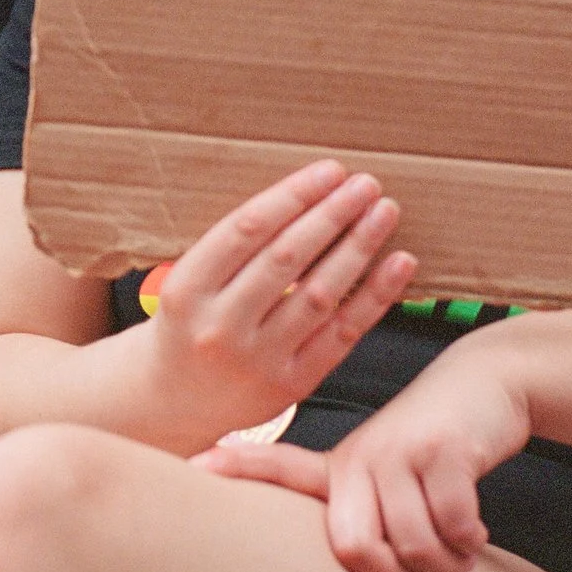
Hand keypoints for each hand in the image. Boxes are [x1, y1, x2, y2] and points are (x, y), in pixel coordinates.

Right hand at [141, 161, 416, 443]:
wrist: (173, 401)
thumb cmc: (189, 323)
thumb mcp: (190, 281)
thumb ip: (238, 247)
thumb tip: (311, 195)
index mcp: (188, 288)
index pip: (247, 228)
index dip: (294, 195)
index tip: (330, 171)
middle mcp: (220, 326)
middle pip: (286, 258)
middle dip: (331, 214)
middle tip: (365, 184)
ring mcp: (257, 360)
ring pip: (318, 294)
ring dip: (357, 247)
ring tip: (384, 212)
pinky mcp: (290, 384)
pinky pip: (341, 334)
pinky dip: (374, 296)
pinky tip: (399, 264)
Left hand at [195, 330, 531, 571]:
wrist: (487, 380)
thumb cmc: (435, 446)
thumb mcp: (391, 472)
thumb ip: (368, 513)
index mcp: (339, 465)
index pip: (279, 466)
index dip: (239, 468)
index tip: (193, 465)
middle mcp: (358, 455)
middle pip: (353, 549)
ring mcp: (396, 448)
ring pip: (414, 546)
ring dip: (448, 566)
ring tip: (459, 556)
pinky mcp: (439, 449)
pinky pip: (454, 527)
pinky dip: (470, 541)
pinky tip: (476, 531)